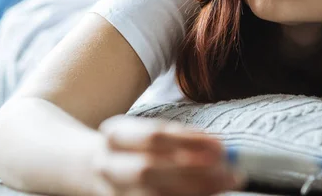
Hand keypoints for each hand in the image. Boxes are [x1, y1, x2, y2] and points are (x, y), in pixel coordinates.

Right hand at [91, 115, 245, 195]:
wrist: (94, 167)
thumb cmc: (134, 147)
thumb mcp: (148, 132)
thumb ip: (181, 139)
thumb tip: (221, 149)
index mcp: (116, 135)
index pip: (153, 136)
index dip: (189, 141)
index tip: (221, 145)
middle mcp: (108, 165)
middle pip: (148, 169)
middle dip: (191, 170)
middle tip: (228, 169)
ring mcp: (113, 191)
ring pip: (152, 195)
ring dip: (194, 189)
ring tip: (224, 182)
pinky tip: (206, 194)